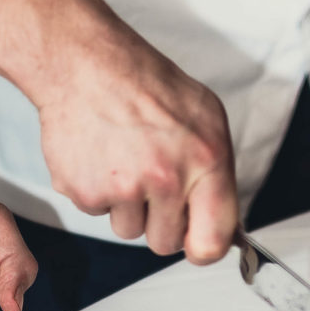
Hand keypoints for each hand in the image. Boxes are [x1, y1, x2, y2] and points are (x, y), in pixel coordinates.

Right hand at [35, 9, 237, 262]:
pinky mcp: (85, 191)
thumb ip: (216, 173)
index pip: (214, 241)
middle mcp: (167, 178)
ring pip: (128, 230)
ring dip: (126, 204)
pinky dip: (97, 190)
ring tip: (123, 158)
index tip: (196, 240)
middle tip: (151, 179)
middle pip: (166, 243)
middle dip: (159, 219)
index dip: (203, 246)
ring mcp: (123, 188)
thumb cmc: (146, 84)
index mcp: (205, 160)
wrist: (87, 64)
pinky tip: (100, 154)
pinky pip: (97, 213)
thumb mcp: (205, 116)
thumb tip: (224, 222)